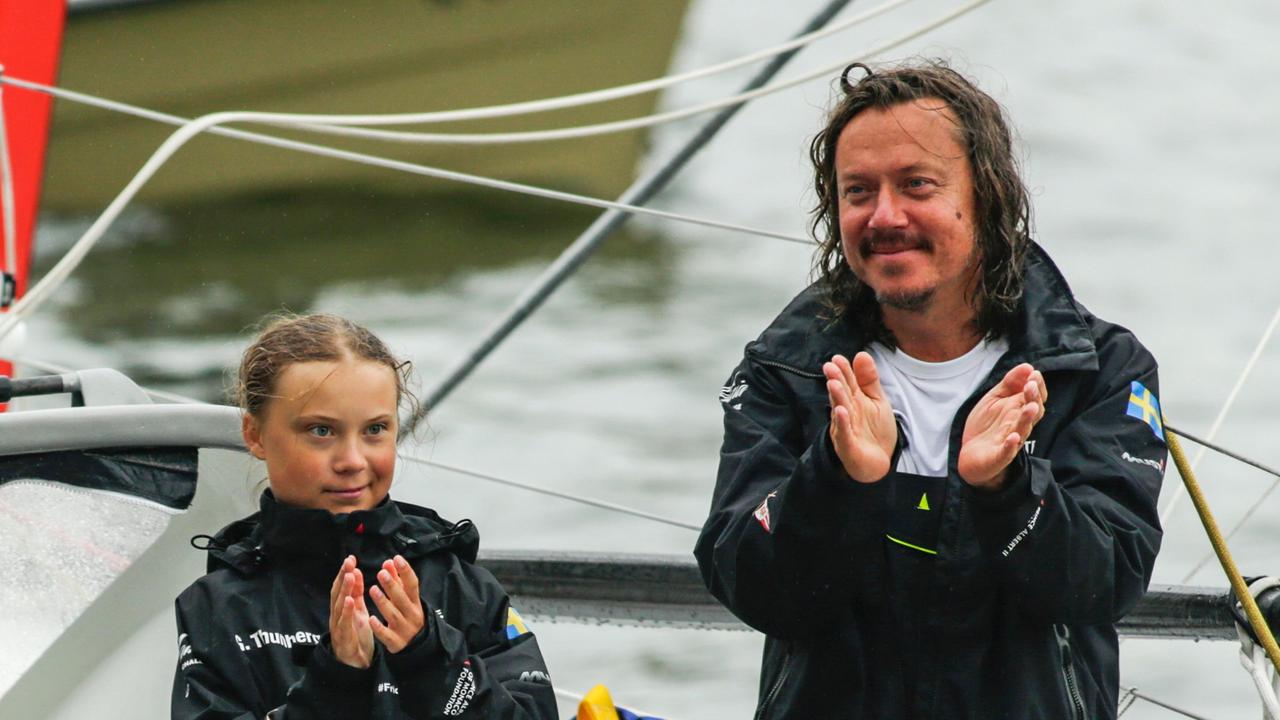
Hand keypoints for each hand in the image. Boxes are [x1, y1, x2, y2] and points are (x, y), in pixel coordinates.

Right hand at [329, 555, 374, 668]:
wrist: (356, 662)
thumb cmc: (356, 635)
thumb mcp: (358, 611)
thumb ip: (356, 594)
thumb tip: (355, 573)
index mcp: (343, 608)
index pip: (342, 587)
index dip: (345, 572)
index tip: (351, 558)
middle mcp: (337, 614)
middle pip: (338, 592)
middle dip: (343, 576)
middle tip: (349, 561)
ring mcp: (338, 625)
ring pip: (339, 605)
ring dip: (344, 589)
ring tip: (350, 575)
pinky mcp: (343, 636)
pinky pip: (344, 622)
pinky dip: (346, 610)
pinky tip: (350, 600)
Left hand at [369, 555, 424, 652]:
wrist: (417, 646)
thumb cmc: (408, 616)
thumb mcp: (407, 600)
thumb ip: (398, 581)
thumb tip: (390, 562)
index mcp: (415, 603)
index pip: (413, 585)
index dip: (406, 572)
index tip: (396, 559)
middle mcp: (412, 615)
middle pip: (402, 599)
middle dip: (392, 586)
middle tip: (381, 573)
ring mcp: (405, 630)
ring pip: (394, 616)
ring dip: (383, 603)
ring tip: (372, 589)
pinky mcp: (396, 643)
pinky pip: (387, 636)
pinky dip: (379, 628)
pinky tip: (371, 618)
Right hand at [824, 352, 896, 482]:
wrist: (881, 463)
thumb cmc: (876, 431)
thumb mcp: (877, 401)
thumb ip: (869, 379)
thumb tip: (861, 354)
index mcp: (853, 401)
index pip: (848, 383)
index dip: (843, 371)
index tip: (838, 358)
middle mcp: (846, 414)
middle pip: (841, 396)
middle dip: (836, 381)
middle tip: (830, 367)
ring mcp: (845, 430)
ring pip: (840, 412)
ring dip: (837, 398)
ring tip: (834, 384)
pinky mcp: (848, 447)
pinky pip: (844, 434)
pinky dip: (842, 423)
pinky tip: (841, 411)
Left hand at [958, 364, 1046, 490]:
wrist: (970, 454)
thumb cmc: (987, 425)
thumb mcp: (994, 398)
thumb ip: (1009, 383)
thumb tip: (1028, 366)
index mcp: (1019, 410)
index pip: (1036, 397)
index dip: (1038, 386)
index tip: (1034, 374)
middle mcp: (1019, 424)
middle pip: (1034, 412)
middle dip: (1033, 398)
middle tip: (1031, 386)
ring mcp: (1011, 441)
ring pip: (1024, 430)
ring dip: (1027, 419)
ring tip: (1029, 407)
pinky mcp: (1000, 456)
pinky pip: (1008, 451)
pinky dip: (1011, 446)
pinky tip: (1012, 438)